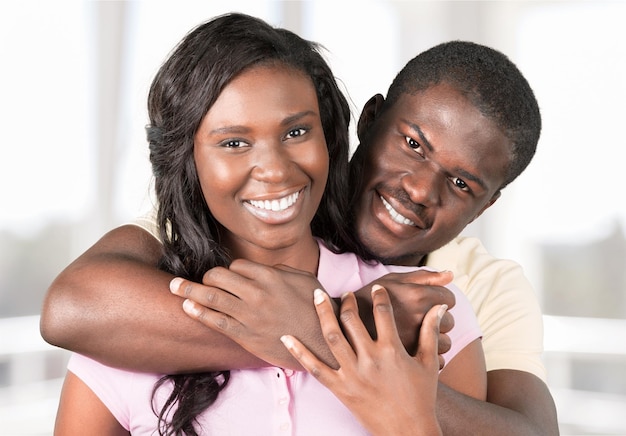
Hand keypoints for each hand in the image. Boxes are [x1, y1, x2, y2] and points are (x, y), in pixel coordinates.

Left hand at [170, 259, 336, 368]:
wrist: (323, 342)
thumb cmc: (315, 309)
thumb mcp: (304, 279)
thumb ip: (280, 270)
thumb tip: (261, 269)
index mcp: (270, 276)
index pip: (237, 266)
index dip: (232, 271)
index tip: (231, 278)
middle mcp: (256, 293)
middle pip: (218, 277)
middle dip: (208, 278)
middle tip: (202, 282)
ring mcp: (249, 315)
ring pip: (211, 297)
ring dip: (188, 290)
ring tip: (173, 287)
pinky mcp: (245, 335)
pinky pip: (216, 321)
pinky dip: (198, 313)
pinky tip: (187, 308)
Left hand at [281, 285, 443, 435]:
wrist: (409, 432)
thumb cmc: (421, 397)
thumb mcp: (429, 363)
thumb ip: (431, 332)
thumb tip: (439, 307)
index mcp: (392, 350)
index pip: (382, 313)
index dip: (379, 296)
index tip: (376, 289)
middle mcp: (370, 359)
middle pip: (351, 320)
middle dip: (347, 302)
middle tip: (345, 292)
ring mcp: (352, 374)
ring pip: (332, 337)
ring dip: (322, 313)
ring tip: (317, 296)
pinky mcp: (340, 388)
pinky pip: (314, 368)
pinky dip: (299, 352)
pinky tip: (286, 337)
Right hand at [354, 269, 454, 357]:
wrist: (338, 327)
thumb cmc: (366, 299)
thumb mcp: (391, 281)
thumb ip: (423, 277)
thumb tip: (450, 275)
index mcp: (416, 296)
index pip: (448, 298)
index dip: (440, 299)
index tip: (429, 303)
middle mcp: (418, 318)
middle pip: (450, 321)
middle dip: (440, 320)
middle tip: (423, 319)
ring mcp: (415, 341)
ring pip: (445, 343)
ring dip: (437, 340)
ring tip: (420, 335)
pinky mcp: (409, 362)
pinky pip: (437, 360)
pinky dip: (431, 358)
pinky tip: (417, 351)